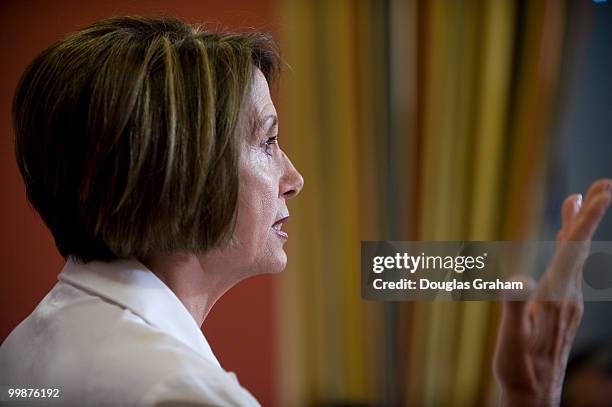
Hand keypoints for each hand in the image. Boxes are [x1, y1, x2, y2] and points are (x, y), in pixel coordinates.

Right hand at [493, 178, 611, 406]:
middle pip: (581, 247)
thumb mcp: (509, 340)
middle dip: (591, 214)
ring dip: (580, 225)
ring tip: (578, 199)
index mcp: (554, 297)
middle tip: (604, 184)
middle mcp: (567, 295)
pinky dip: (569, 245)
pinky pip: (569, 267)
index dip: (586, 220)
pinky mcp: (562, 306)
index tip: (602, 193)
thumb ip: (511, 307)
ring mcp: (567, 300)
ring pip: (576, 255)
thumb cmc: (518, 366)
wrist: (534, 393)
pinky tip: (563, 241)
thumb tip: (513, 276)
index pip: (572, 251)